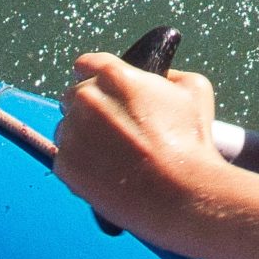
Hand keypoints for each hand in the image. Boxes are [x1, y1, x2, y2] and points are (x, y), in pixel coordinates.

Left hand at [53, 53, 227, 244]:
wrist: (179, 193)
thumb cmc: (189, 143)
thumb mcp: (194, 90)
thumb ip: (169, 75)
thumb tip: (161, 77)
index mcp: (115, 75)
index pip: (86, 64)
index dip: (97, 77)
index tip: (105, 92)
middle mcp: (87, 98)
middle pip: (74, 96)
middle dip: (91, 109)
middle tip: (115, 129)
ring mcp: (72, 132)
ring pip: (66, 128)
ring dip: (83, 137)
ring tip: (113, 155)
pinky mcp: (65, 164)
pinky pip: (64, 159)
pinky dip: (80, 165)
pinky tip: (106, 172)